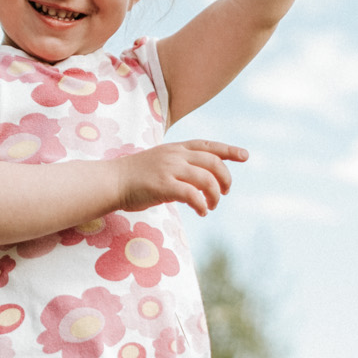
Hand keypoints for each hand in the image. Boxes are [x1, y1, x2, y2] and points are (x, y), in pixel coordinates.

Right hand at [117, 140, 249, 215]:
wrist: (112, 181)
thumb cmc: (136, 176)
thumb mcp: (161, 162)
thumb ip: (181, 166)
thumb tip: (202, 181)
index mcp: (176, 148)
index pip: (208, 146)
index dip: (229, 150)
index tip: (245, 156)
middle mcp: (175, 155)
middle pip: (213, 162)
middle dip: (225, 178)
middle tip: (225, 192)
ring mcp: (169, 169)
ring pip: (206, 179)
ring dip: (215, 195)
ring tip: (211, 206)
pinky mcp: (163, 185)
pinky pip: (192, 195)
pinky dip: (202, 204)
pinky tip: (202, 211)